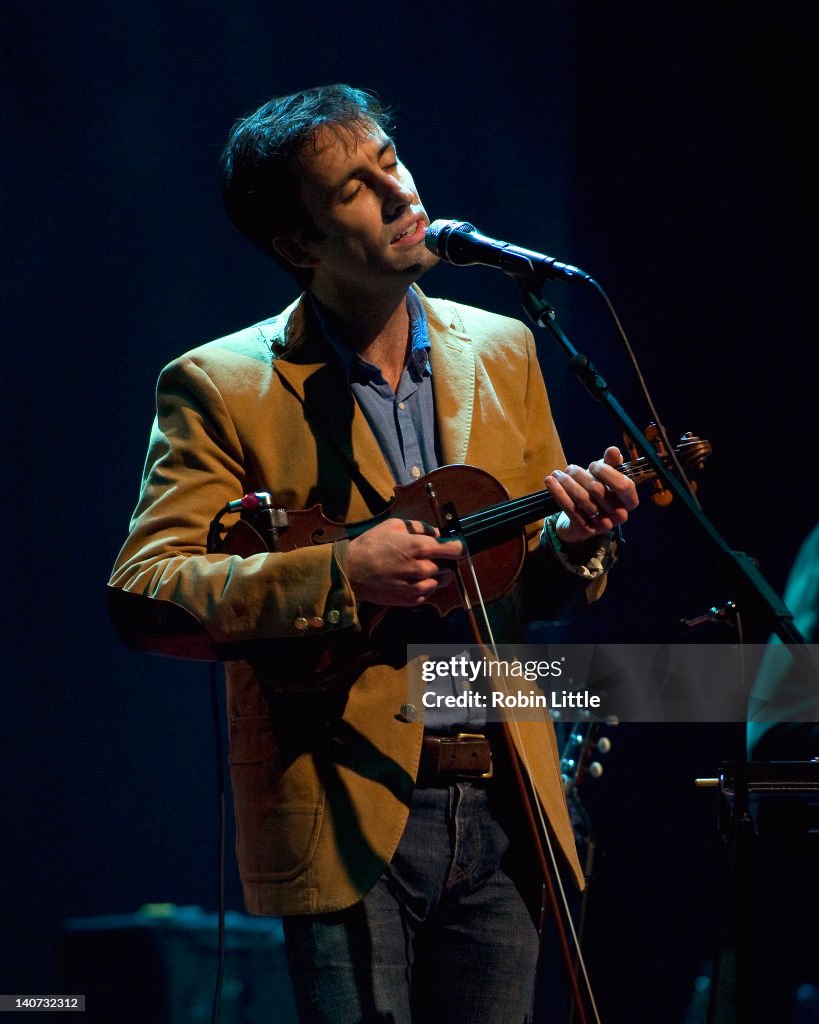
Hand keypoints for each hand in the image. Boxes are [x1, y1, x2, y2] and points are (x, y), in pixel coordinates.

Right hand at [344, 518, 463, 606]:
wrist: (350, 571)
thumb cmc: (371, 545)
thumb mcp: (394, 525)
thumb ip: (421, 527)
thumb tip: (437, 533)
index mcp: (419, 547)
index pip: (455, 549)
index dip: (458, 547)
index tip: (455, 546)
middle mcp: (422, 568)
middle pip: (448, 565)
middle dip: (442, 560)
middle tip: (427, 556)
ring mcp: (417, 587)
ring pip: (441, 581)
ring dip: (435, 574)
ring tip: (417, 568)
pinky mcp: (410, 600)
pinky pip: (428, 593)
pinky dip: (424, 586)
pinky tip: (409, 579)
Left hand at [546, 446, 638, 546]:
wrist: (580, 521)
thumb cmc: (596, 493)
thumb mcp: (605, 477)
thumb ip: (611, 463)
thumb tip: (614, 450)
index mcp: (630, 501)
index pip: (624, 485)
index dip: (607, 472)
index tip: (592, 465)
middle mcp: (620, 515)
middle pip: (598, 489)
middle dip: (581, 475)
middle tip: (569, 468)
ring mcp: (604, 525)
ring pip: (582, 498)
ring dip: (567, 482)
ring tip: (557, 474)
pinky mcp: (586, 530)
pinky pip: (570, 508)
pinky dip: (558, 492)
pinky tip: (550, 481)